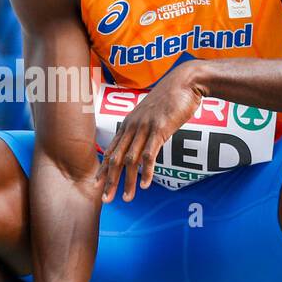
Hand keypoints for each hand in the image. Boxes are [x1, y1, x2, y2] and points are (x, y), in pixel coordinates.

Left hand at [96, 64, 203, 201]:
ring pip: (130, 159)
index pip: (111, 150)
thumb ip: (145, 128)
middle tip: (106, 200)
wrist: (184, 82)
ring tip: (126, 198)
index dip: (103, 168)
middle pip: (116, 158)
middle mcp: (132, 127)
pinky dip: (146, 171)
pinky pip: (149, 154)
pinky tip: (145, 185)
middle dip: (109, 181)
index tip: (96, 184)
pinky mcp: (159, 129)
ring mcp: (144, 128)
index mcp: (129, 124)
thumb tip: (144, 142)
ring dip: (128, 181)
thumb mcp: (151, 113)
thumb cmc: (170, 98)